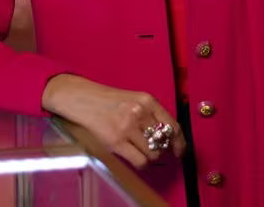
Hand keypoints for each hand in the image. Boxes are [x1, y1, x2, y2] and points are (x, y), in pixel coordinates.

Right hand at [42, 74, 185, 167]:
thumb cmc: (109, 101)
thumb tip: (167, 137)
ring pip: (153, 153)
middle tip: (155, 149)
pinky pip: (140, 161)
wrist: (83, 100)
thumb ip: (151, 114)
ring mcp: (128, 127)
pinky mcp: (116, 141)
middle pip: (164, 141)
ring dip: (150, 156)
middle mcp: (140, 113)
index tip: (180, 150)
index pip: (173, 124)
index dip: (179, 141)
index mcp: (148, 100)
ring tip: (141, 151)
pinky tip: (136, 158)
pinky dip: (141, 163)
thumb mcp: (135, 100)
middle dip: (162, 149)